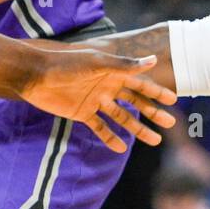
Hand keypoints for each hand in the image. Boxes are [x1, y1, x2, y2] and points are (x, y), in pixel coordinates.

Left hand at [17, 49, 176, 151]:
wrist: (35, 76)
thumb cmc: (67, 64)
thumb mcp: (98, 63)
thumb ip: (125, 65)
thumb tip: (153, 60)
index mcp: (114, 74)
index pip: (141, 85)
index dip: (157, 92)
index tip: (173, 101)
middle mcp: (108, 88)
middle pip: (136, 103)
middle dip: (153, 113)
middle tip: (169, 123)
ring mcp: (96, 102)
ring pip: (122, 118)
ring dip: (138, 129)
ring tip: (155, 141)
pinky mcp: (82, 113)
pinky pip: (100, 128)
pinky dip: (110, 137)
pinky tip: (121, 148)